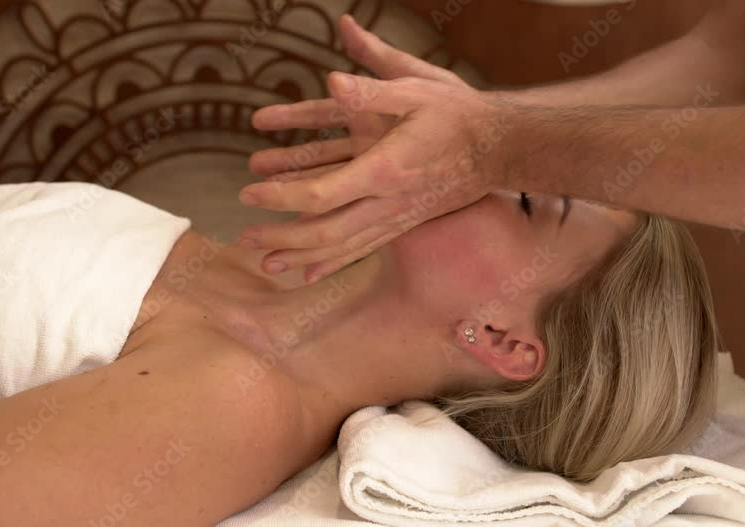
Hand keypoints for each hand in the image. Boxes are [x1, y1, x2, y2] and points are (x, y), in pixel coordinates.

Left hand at [239, 16, 515, 281]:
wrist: (498, 148)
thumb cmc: (455, 114)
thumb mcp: (415, 88)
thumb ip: (370, 89)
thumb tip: (331, 81)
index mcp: (384, 169)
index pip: (322, 194)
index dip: (280, 196)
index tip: (248, 191)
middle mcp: (388, 202)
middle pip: (326, 233)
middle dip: (283, 237)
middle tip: (246, 238)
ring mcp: (396, 217)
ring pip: (342, 248)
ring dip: (302, 256)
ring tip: (266, 261)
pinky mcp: (401, 222)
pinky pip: (360, 249)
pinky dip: (331, 263)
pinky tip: (308, 273)